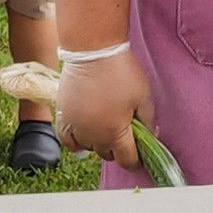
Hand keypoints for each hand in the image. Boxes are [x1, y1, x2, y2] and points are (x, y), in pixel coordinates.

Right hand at [56, 48, 153, 169]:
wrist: (93, 51)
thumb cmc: (121, 72)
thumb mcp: (144, 96)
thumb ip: (148, 120)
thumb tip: (149, 135)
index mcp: (116, 134)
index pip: (128, 160)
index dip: (137, 160)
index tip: (141, 155)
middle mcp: (94, 136)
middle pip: (108, 154)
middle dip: (118, 148)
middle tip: (125, 133)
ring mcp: (76, 128)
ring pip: (89, 147)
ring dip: (98, 142)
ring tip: (105, 126)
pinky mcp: (63, 116)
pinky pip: (66, 140)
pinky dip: (75, 141)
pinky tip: (83, 134)